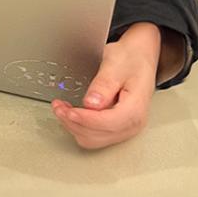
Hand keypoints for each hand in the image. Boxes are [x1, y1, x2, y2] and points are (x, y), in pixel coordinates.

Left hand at [51, 21, 159, 148]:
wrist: (138, 57)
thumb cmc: (130, 60)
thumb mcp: (114, 66)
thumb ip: (103, 85)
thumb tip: (91, 103)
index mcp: (135, 108)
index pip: (109, 123)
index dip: (86, 119)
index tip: (69, 111)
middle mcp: (133, 123)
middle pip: (99, 135)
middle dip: (75, 123)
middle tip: (58, 106)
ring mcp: (126, 127)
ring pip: (94, 139)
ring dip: (74, 126)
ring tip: (61, 109)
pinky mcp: (117, 126)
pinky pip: (95, 136)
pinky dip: (79, 127)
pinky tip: (71, 114)